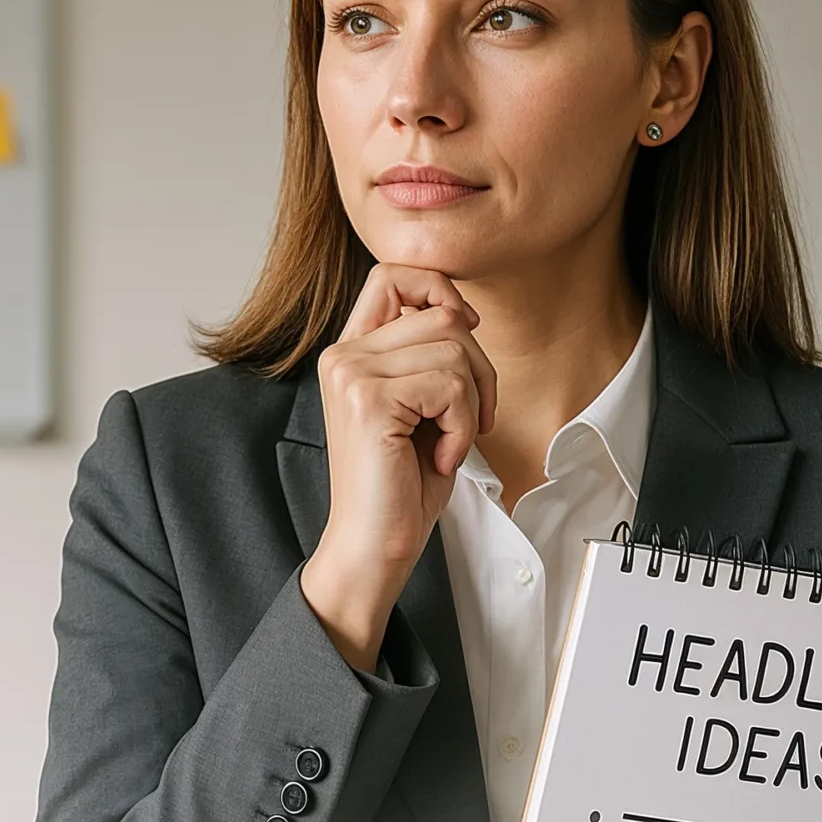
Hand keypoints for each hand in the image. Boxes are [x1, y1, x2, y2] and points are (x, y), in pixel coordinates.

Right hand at [299, 265, 497, 669]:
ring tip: (449, 443)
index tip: (465, 334)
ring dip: (472, 403)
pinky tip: (439, 457)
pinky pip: (450, 386)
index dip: (440, 291)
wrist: (373, 546)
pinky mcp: (369, 401)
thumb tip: (463, 311)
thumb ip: (427, 354)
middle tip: (471, 420)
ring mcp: (351, 375)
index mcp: (350, 352)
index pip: (393, 275)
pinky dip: (463, 426)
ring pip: (453, 348)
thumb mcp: (421, 406)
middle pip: (441, 314)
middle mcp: (343, 355)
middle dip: (478, 367)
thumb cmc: (401, 485)